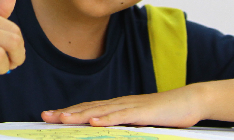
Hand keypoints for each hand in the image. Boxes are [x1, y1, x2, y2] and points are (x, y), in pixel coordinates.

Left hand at [41, 85, 205, 127]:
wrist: (188, 101)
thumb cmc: (164, 114)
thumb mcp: (139, 122)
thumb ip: (122, 126)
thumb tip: (104, 132)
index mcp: (116, 107)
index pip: (87, 109)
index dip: (68, 112)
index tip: (49, 116)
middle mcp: (119, 104)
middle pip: (87, 108)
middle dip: (65, 112)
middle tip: (45, 116)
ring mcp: (130, 107)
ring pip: (100, 111)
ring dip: (79, 115)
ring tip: (62, 119)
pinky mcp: (142, 112)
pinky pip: (122, 116)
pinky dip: (107, 119)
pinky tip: (94, 122)